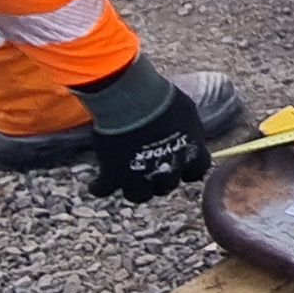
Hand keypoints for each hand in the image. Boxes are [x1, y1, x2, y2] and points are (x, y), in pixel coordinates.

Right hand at [75, 60, 210, 202]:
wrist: (130, 97)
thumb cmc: (160, 98)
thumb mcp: (185, 110)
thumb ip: (189, 128)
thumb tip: (188, 133)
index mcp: (189, 156)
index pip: (196, 172)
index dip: (185, 168)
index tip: (177, 161)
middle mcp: (167, 172)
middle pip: (166, 186)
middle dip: (159, 178)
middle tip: (150, 166)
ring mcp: (139, 177)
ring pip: (138, 195)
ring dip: (134, 187)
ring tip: (126, 177)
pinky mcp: (112, 175)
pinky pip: (103, 189)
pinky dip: (99, 186)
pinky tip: (97, 182)